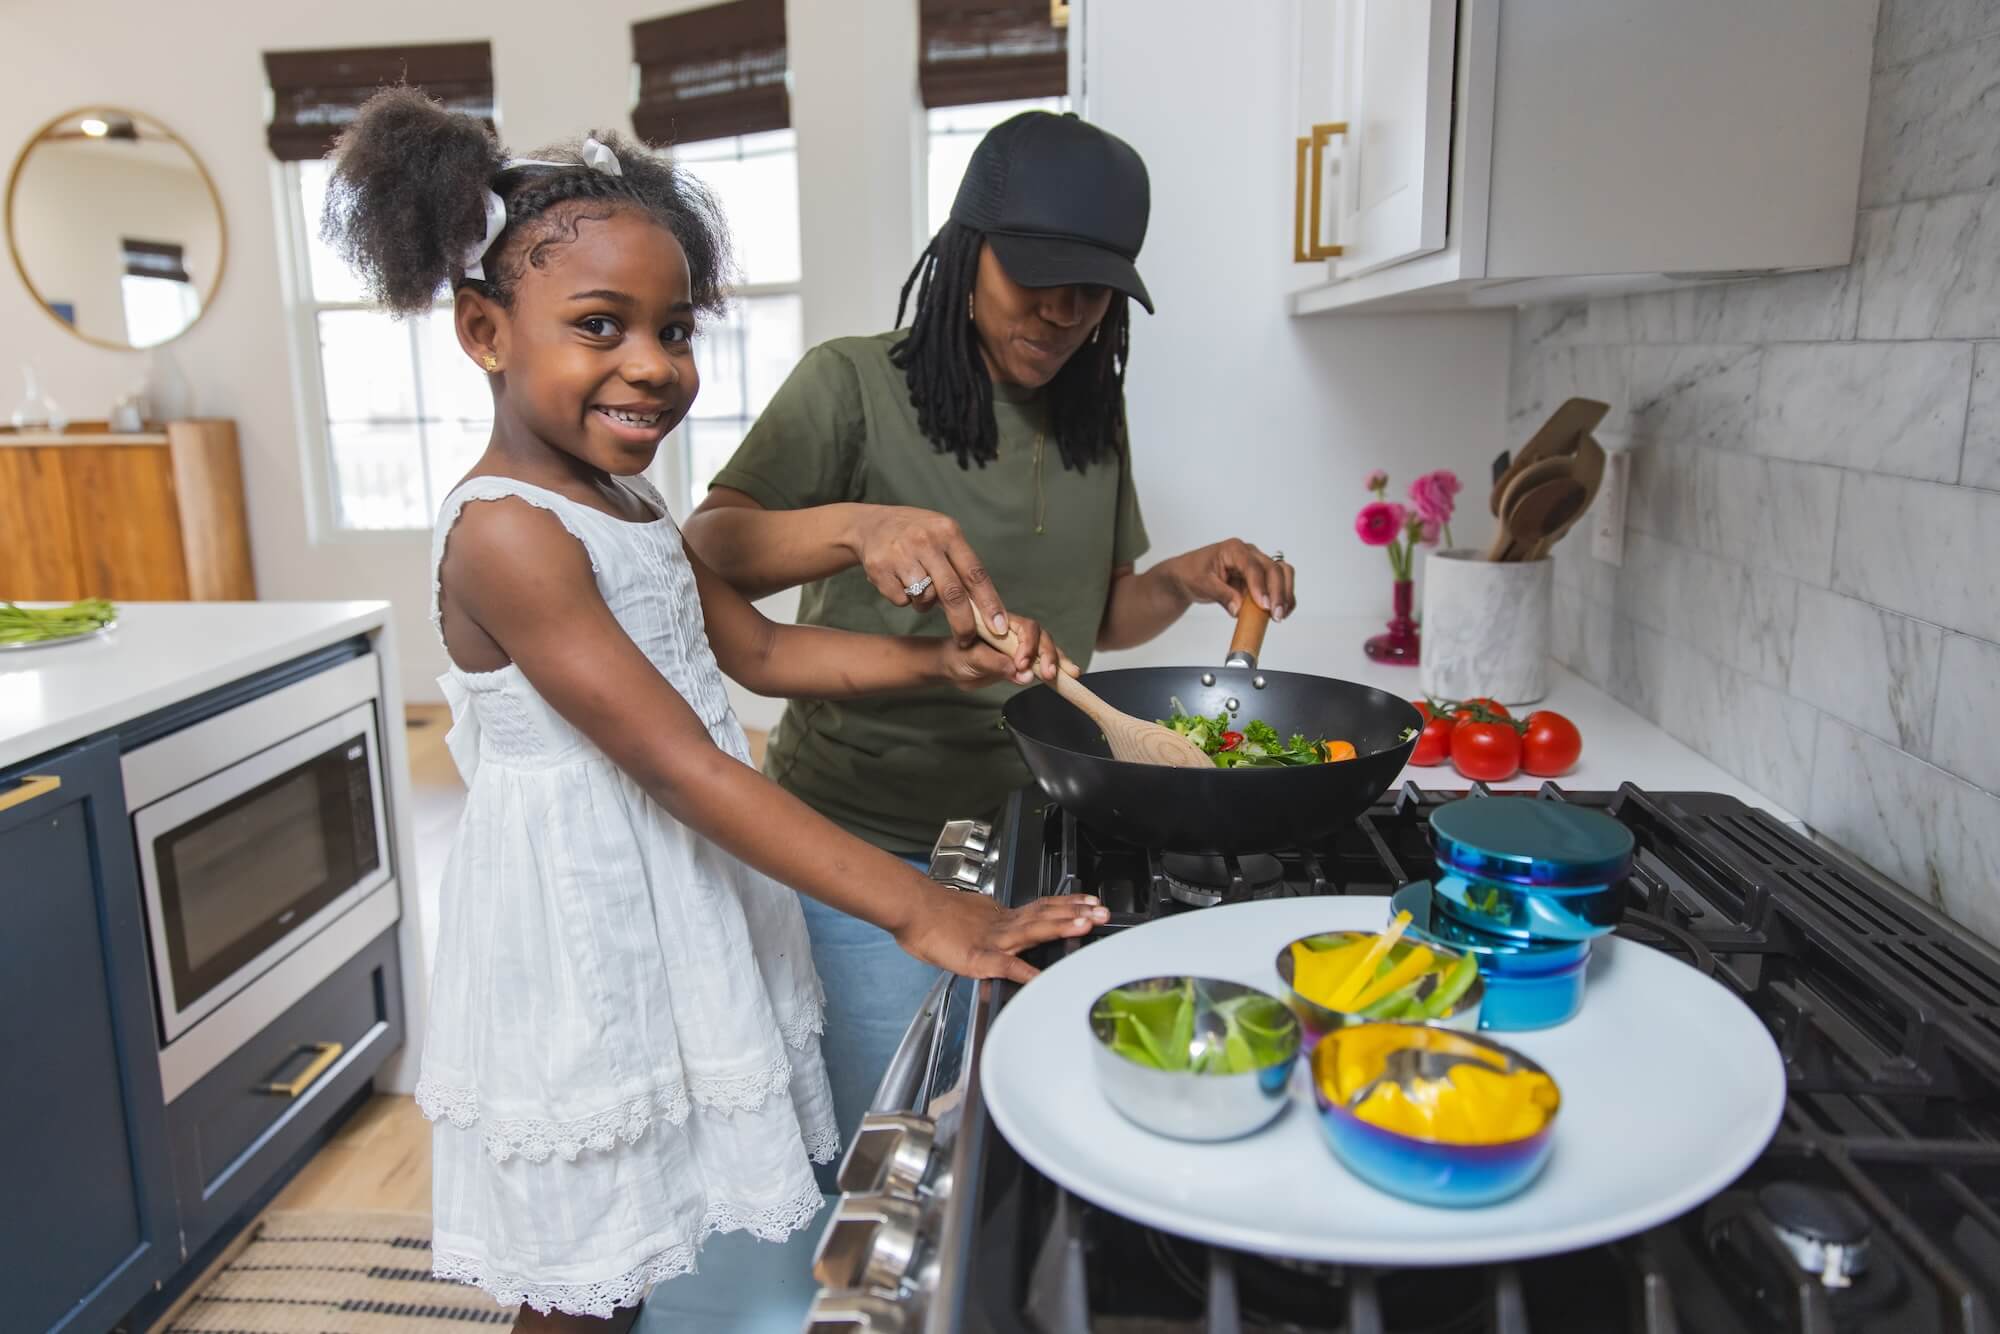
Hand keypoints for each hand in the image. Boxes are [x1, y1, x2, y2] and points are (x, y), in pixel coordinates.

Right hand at [848, 505, 1006, 645]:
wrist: (870, 524)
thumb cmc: (916, 535)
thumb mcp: (943, 537)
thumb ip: (961, 566)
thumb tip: (985, 609)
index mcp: (948, 532)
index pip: (975, 574)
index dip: (989, 603)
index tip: (998, 628)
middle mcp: (925, 541)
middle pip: (952, 593)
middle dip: (963, 623)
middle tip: (966, 639)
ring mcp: (900, 554)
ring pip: (924, 599)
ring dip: (925, 603)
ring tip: (917, 585)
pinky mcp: (879, 568)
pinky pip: (901, 601)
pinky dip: (904, 599)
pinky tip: (898, 580)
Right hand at [894, 883, 1108, 982]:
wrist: (911, 910)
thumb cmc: (932, 919)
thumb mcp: (968, 921)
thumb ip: (987, 930)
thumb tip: (997, 938)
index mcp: (1002, 918)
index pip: (1042, 907)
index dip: (1067, 904)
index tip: (1090, 901)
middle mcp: (1004, 925)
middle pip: (1046, 915)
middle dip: (1077, 913)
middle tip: (1102, 912)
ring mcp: (993, 940)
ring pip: (1033, 930)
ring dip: (1061, 926)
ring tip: (1085, 924)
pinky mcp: (978, 957)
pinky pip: (1006, 966)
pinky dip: (1025, 972)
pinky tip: (1041, 979)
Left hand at [935, 614, 1076, 689]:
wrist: (953, 667)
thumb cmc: (958, 657)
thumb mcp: (971, 660)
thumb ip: (995, 663)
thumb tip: (1022, 673)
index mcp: (1002, 625)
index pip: (1025, 628)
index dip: (1029, 644)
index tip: (1023, 663)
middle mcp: (1015, 634)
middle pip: (1041, 637)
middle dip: (1047, 654)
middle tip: (1046, 674)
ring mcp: (1022, 648)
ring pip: (1047, 649)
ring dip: (1058, 662)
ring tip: (1069, 675)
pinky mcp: (1026, 662)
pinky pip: (1045, 663)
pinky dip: (1058, 670)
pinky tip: (1070, 676)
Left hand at [1167, 539, 1296, 620]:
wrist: (1189, 576)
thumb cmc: (1193, 573)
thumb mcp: (1202, 584)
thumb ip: (1221, 595)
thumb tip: (1238, 610)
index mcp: (1234, 549)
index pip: (1252, 566)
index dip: (1260, 586)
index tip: (1264, 605)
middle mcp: (1250, 554)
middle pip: (1273, 569)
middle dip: (1278, 593)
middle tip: (1275, 615)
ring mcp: (1257, 565)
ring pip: (1282, 573)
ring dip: (1285, 594)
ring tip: (1281, 615)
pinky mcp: (1260, 578)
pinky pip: (1279, 584)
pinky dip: (1283, 597)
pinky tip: (1281, 612)